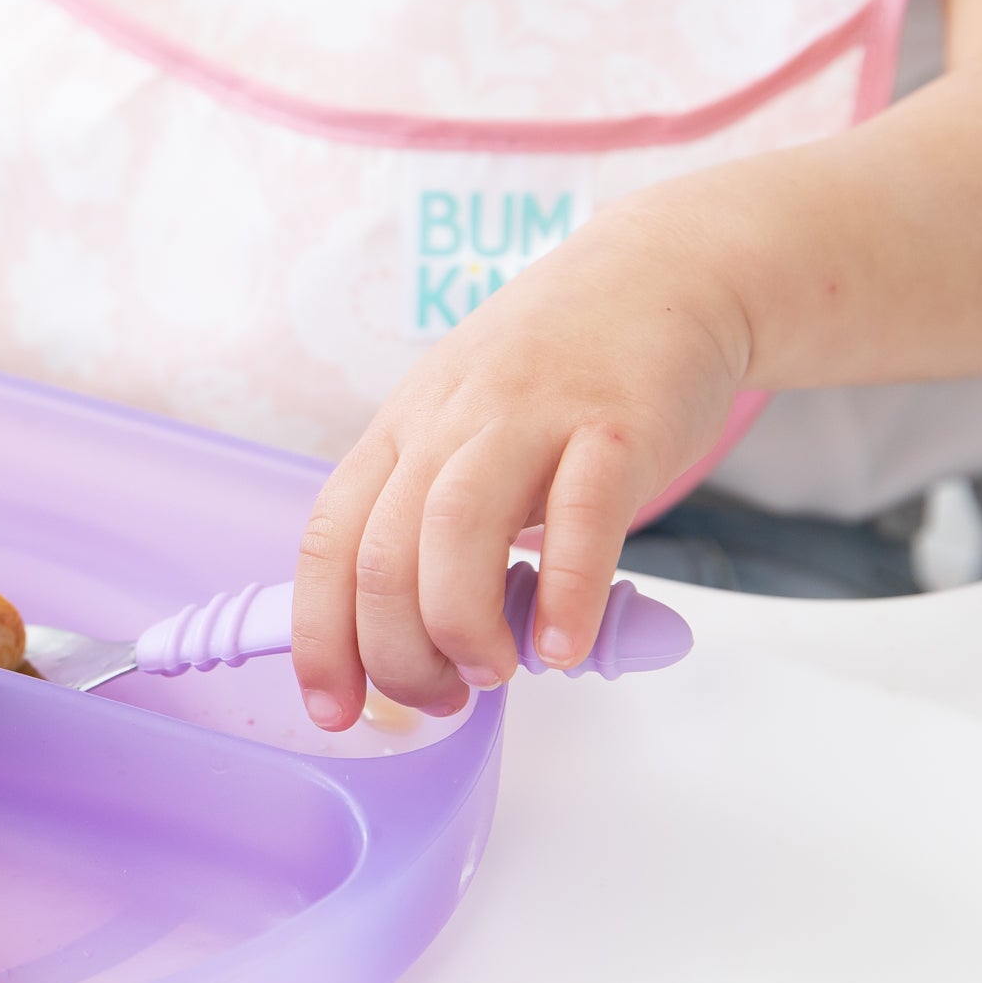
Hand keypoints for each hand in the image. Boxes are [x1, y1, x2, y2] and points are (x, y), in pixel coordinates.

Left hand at [292, 199, 748, 727]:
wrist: (663, 273)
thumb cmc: (556, 373)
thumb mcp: (464, 432)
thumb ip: (438, 527)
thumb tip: (422, 644)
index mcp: (398, 434)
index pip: (326, 544)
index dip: (318, 637)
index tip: (334, 709)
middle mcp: (447, 424)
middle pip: (382, 555)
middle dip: (398, 653)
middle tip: (443, 696)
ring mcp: (528, 419)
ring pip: (453, 532)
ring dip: (462, 627)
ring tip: (495, 672)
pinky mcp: (616, 426)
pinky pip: (580, 518)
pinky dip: (564, 593)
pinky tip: (563, 645)